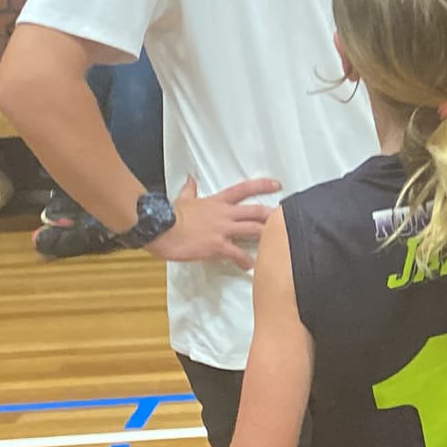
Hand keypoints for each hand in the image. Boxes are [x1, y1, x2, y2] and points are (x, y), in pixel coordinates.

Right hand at [145, 176, 280, 269]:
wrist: (161, 230)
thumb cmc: (170, 216)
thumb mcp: (183, 199)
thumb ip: (190, 190)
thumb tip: (190, 179)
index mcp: (218, 202)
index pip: (244, 189)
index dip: (262, 185)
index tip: (277, 184)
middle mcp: (225, 214)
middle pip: (256, 211)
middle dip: (273, 215)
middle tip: (286, 218)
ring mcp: (223, 229)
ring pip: (254, 230)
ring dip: (267, 236)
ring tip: (277, 244)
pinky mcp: (218, 245)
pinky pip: (238, 254)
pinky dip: (247, 261)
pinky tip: (252, 267)